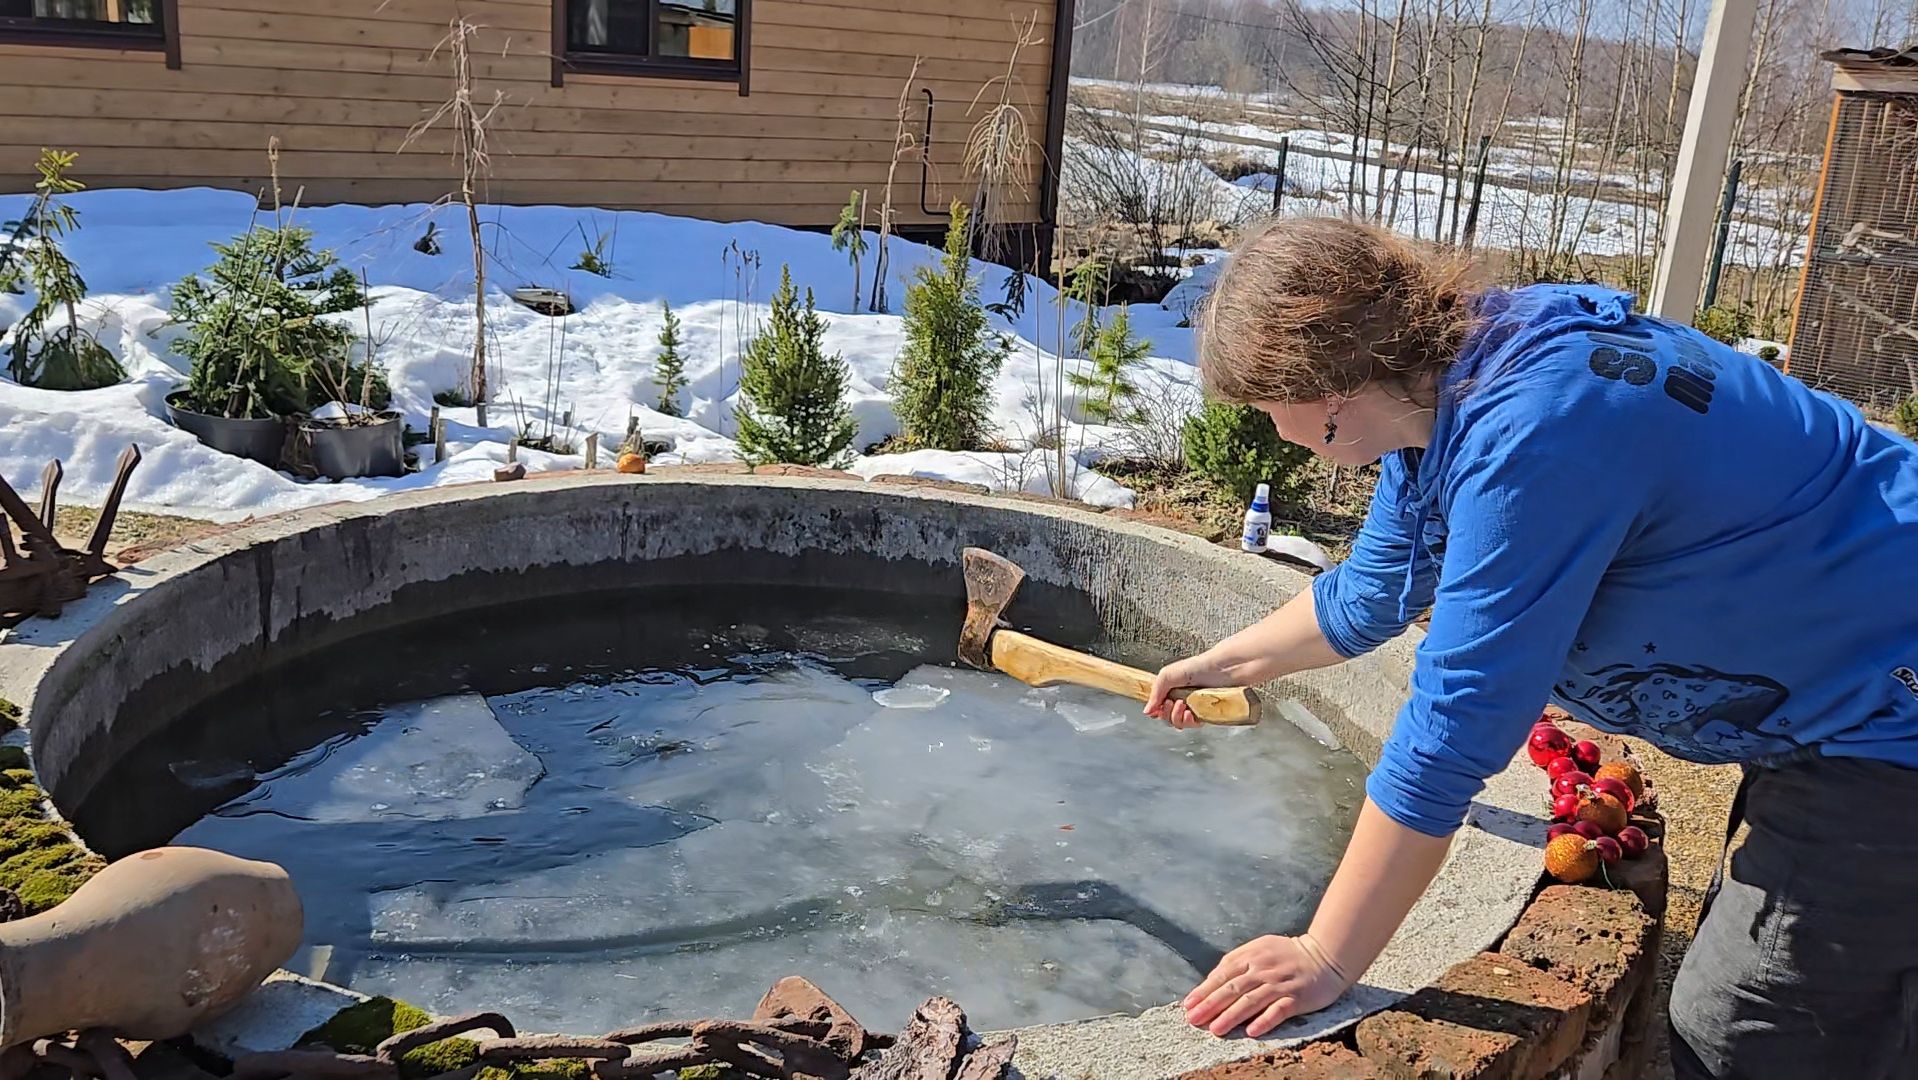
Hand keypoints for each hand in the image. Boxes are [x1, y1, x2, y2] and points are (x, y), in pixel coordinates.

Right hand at [1145, 654, 1233, 729]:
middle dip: (1166, 713)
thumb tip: (1147, 711)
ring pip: (1179, 723)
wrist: (1220, 670)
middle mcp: (1182, 698)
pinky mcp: (1206, 715)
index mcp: (1172, 689)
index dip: (1156, 710)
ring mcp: (1194, 707)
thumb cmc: (1197, 667)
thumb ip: (1155, 693)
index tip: (1156, 708)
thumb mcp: (1167, 674)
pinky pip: (1193, 725)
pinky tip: (1189, 713)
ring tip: (1181, 705)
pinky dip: (1188, 722)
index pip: (1159, 706)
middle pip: (1166, 717)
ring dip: (1176, 717)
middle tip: (1170, 703)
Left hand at [1182, 933, 1350, 1037]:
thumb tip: (1213, 979)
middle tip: (1194, 1019)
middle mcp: (1263, 969)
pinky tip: (1251, 1031)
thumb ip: (1238, 961)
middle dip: (1211, 1005)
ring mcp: (1280, 984)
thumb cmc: (1288, 954)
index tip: (1188, 1005)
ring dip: (1231, 1016)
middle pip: (1232, 988)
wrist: (1326, 956)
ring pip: (1251, 1001)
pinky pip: (1279, 1011)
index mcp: (1252, 955)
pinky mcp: (1297, 998)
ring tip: (1216, 1029)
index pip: (1223, 974)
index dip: (1204, 990)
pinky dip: (1265, 1020)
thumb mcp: (1260, 948)